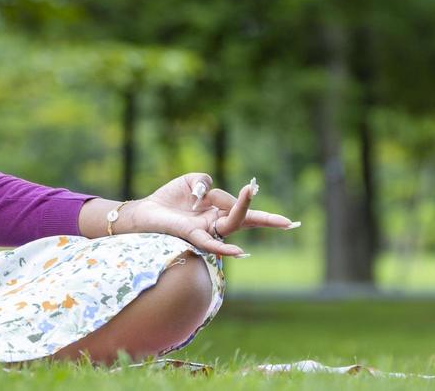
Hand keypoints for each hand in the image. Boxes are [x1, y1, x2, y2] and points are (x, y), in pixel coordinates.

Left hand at [126, 173, 296, 257]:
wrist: (146, 210)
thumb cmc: (170, 197)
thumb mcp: (191, 180)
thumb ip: (205, 181)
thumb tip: (210, 193)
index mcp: (219, 210)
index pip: (245, 211)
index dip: (264, 215)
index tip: (288, 222)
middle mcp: (216, 223)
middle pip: (245, 221)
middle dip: (266, 220)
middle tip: (286, 222)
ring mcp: (206, 230)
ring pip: (231, 226)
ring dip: (241, 211)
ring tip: (249, 192)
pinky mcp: (192, 235)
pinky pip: (211, 244)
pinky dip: (225, 249)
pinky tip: (239, 253)